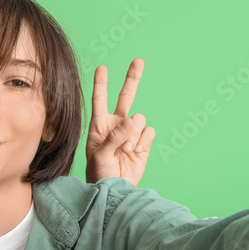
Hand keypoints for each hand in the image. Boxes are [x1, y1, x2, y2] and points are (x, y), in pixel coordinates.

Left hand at [85, 58, 155, 186]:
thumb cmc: (100, 173)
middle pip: (126, 97)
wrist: (115, 189)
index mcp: (100, 126)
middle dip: (132, 79)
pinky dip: (143, 141)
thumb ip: (113, 137)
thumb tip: (131, 121)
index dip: (101, 84)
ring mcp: (131, 133)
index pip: (100, 100)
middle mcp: (116, 125)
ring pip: (139, 119)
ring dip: (134, 134)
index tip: (102, 68)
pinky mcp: (143, 141)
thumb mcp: (99, 155)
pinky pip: (149, 131)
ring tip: (125, 149)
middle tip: (138, 60)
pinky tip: (136, 151)